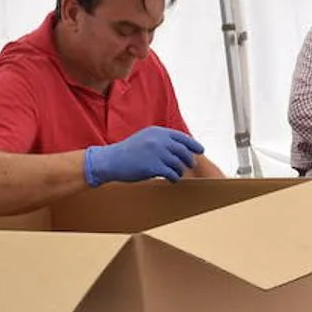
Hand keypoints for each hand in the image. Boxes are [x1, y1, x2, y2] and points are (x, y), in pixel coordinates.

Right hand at [84, 127, 204, 186]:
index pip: (182, 137)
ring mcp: (157, 153)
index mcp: (157, 132)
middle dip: (189, 159)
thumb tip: (179, 146)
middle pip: (184, 151)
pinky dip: (174, 177)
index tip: (200, 150)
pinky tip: (172, 179)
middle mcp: (159, 141)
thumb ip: (160, 140)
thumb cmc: (128, 152)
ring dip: (180, 170)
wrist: (110, 160)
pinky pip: (172, 173)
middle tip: (191, 165)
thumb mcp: (145, 138)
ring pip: (179, 163)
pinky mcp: (153, 167)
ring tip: (177, 173)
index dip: (193, 144)